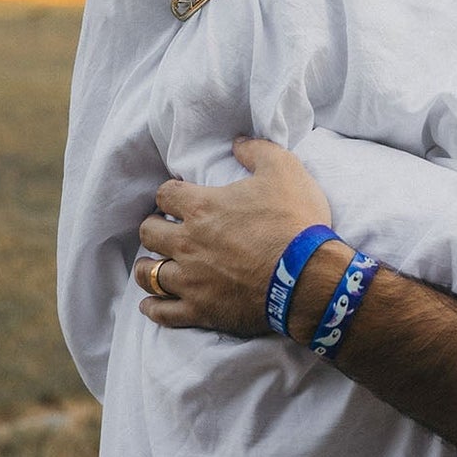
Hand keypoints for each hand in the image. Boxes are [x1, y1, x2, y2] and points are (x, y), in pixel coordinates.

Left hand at [133, 138, 332, 333]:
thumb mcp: (284, 169)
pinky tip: (151, 303)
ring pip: (148, 274)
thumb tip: (238, 143)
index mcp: (202, 207)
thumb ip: (257, 151)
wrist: (308, 277)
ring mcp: (191, 279)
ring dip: (148, 267)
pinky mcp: (200, 310)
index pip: (165, 194)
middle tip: (165, 229)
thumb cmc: (295, 221)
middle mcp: (187, 243)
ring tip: (154, 264)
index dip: (170, 193)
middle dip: (154, 227)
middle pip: (148, 233)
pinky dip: (154, 307)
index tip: (179, 198)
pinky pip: (163, 312)